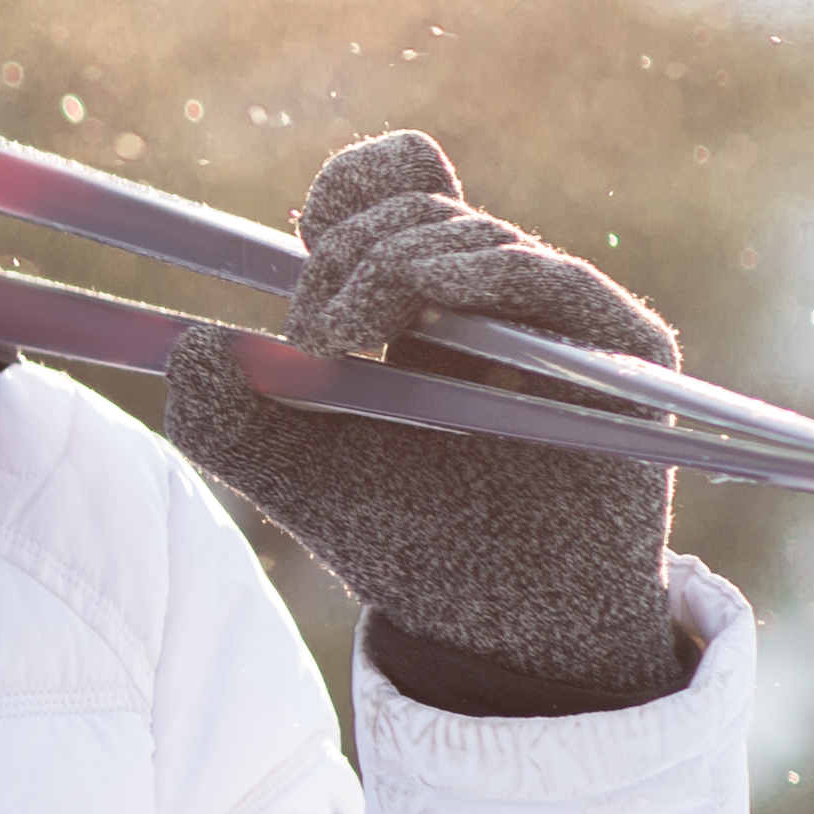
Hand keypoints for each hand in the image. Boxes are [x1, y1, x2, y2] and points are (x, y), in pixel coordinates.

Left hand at [165, 129, 688, 706]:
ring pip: (468, 237)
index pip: (394, 187)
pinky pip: (551, 280)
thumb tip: (192, 344)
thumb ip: (222, 418)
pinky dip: (476, 275)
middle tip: (309, 341)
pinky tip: (424, 299)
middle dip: (342, 258)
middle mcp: (494, 294)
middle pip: (417, 210)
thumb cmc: (405, 537)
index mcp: (421, 297)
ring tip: (339, 345)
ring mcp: (559, 316)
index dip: (346, 193)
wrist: (499, 626)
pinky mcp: (620, 350)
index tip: (301, 237)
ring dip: (388, 270)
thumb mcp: (293, 474)